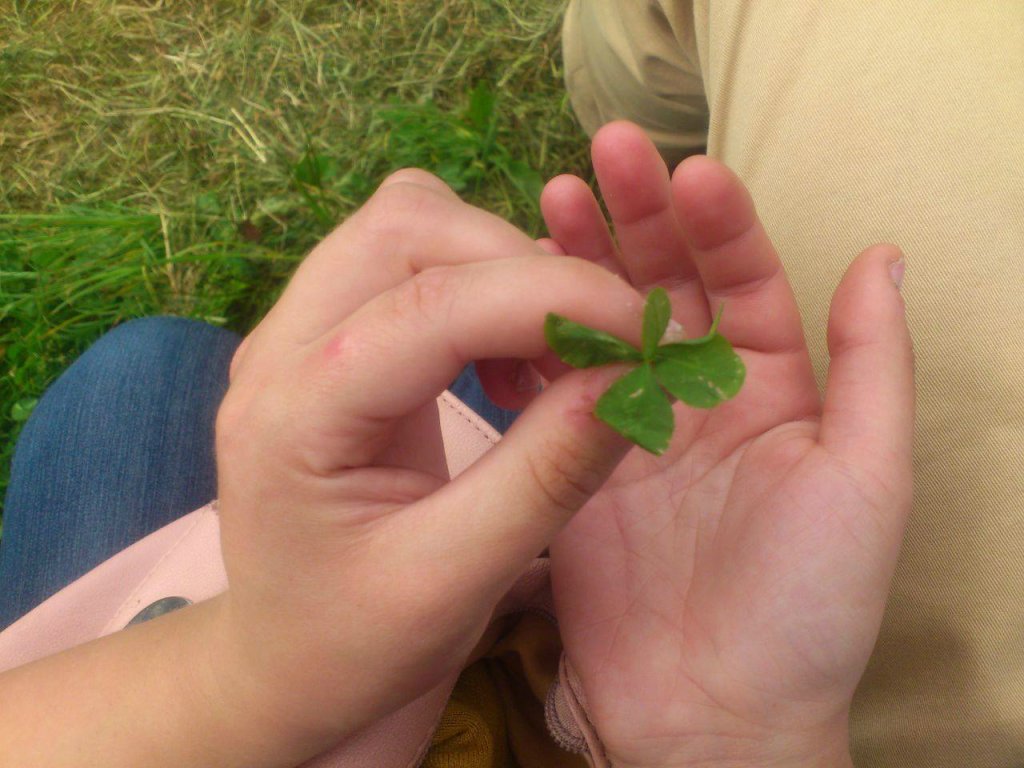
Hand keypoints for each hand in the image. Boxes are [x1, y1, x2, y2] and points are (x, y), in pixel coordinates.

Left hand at [205, 170, 652, 764]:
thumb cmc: (357, 645)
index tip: (647, 333)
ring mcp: (294, 334)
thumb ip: (547, 475)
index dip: (555, 299)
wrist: (284, 665)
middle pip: (405, 226)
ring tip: (551, 354)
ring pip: (407, 225)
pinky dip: (480, 285)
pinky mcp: (327, 337)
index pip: (431, 305)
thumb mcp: (459, 580)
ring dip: (500, 266)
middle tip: (597, 342)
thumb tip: (633, 376)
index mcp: (293, 417)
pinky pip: (408, 261)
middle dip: (521, 265)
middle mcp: (278, 350)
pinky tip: (510, 361)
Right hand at [537, 123, 913, 766]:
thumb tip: (882, 254)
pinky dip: (531, 340)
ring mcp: (628, 427)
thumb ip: (873, 365)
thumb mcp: (868, 480)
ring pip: (600, 322)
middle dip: (639, 218)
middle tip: (605, 156)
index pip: (746, 279)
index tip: (688, 173)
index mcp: (776, 389)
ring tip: (548, 201)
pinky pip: (550, 388)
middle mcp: (700, 396)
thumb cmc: (808, 604)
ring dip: (576, 262)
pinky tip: (510, 294)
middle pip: (666, 285)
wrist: (713, 713)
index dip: (719, 223)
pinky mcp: (572, 464)